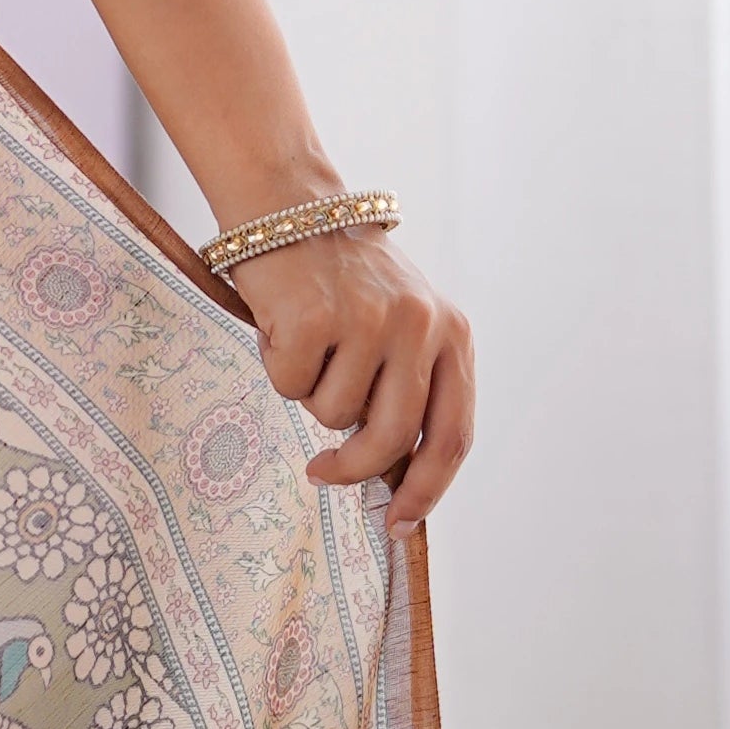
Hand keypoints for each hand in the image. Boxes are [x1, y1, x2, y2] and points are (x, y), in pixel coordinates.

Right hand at [229, 228, 474, 530]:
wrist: (289, 206)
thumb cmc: (339, 280)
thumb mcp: (399, 324)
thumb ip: (407, 387)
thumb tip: (393, 478)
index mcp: (452, 332)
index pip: (452, 434)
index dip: (427, 489)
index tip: (398, 522)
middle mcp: (420, 325)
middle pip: (390, 439)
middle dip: (352, 469)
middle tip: (322, 473)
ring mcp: (369, 320)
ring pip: (331, 414)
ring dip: (309, 391)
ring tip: (306, 343)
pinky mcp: (315, 317)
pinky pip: (290, 384)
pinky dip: (277, 364)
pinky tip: (281, 324)